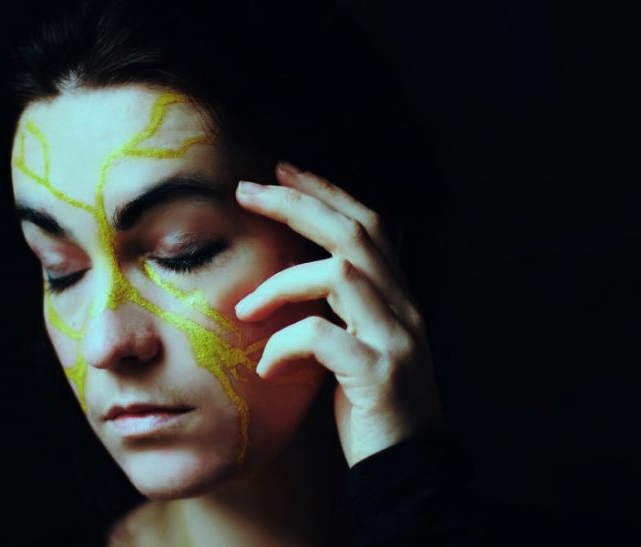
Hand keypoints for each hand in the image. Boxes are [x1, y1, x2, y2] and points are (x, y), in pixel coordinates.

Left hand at [234, 161, 444, 466]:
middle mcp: (404, 308)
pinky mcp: (378, 375)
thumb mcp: (356, 348)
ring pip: (340, 274)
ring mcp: (395, 339)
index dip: (326, 192)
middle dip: (298, 203)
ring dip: (281, 283)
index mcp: (397, 299)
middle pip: (353, 233)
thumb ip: (336, 311)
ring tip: (244, 309)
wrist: (407, 472)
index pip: (368, 225)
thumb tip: (288, 278)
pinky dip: (284, 346)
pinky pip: (322, 339)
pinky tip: (267, 369)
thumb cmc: (372, 411)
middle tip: (247, 189)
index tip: (282, 171)